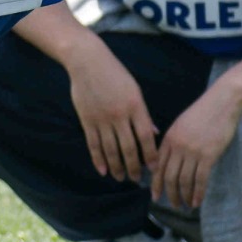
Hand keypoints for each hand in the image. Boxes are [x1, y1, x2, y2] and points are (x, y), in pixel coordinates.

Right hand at [65, 48, 158, 184]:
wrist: (88, 62)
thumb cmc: (115, 74)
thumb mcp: (135, 91)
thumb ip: (143, 114)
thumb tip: (154, 134)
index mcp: (135, 106)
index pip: (146, 137)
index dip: (150, 155)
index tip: (154, 169)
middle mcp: (119, 115)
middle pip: (128, 148)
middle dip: (134, 167)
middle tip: (137, 180)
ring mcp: (102, 119)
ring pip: (110, 150)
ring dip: (116, 167)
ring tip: (120, 178)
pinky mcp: (87, 120)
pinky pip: (93, 144)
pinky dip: (98, 159)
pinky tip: (102, 170)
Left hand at [150, 85, 241, 213]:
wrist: (222, 103)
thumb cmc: (203, 113)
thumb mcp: (181, 125)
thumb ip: (174, 142)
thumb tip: (169, 162)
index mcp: (169, 139)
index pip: (158, 166)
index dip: (156, 184)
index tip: (155, 196)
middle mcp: (177, 147)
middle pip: (169, 176)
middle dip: (169, 194)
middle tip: (173, 205)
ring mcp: (192, 152)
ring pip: (184, 180)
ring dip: (183, 196)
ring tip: (185, 205)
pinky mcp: (208, 155)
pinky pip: (200, 179)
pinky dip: (198, 193)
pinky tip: (197, 201)